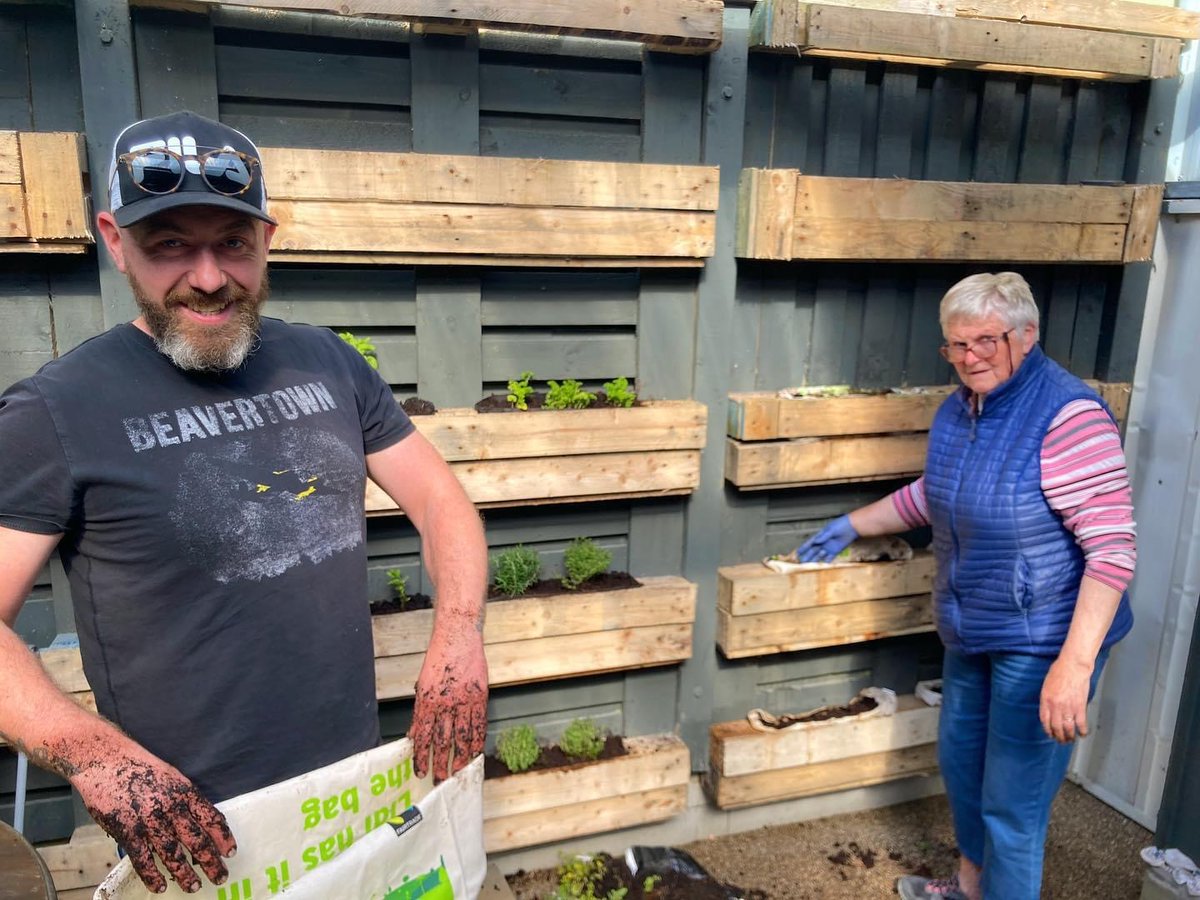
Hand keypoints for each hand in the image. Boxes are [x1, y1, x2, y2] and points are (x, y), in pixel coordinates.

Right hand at [68, 741, 234, 892]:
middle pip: (197, 841)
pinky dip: (152, 876)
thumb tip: (197, 822)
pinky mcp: (127, 831)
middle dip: (211, 862)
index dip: (223, 837)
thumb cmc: (140, 767)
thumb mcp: (171, 777)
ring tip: (195, 886)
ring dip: (186, 874)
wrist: (106, 761)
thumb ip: (184, 799)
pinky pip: (143, 859)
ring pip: (173, 854)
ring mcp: (149, 821)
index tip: (231, 852)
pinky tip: (160, 886)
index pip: (211, 818)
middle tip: (221, 877)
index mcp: (185, 792)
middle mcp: (171, 808)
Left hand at [410, 628, 487, 781]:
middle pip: (442, 741)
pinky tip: (474, 753)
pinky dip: (477, 741)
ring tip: (457, 772)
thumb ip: (420, 712)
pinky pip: (479, 725)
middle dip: (440, 764)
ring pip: (462, 737)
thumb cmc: (438, 660)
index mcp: (427, 700)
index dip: (421, 757)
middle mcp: (445, 703)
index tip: (420, 772)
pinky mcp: (480, 696)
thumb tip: (415, 736)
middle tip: (439, 780)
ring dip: (460, 758)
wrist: (457, 637)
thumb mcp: (422, 685)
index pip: (423, 736)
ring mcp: (464, 700)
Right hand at [795, 514, 857, 561]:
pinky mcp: (836, 550)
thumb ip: (823, 537)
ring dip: (815, 560)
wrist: (852, 527)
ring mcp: (829, 547)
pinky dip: (826, 561)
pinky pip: (829, 557)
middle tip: (801, 562)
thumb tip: (816, 541)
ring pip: (820, 555)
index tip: (798, 553)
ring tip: (809, 566)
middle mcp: (823, 542)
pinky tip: (822, 566)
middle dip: (807, 556)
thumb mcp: (831, 530)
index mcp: (820, 536)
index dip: (804, 548)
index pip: (810, 543)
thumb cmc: (841, 525)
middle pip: (813, 551)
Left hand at [1040, 655, 1093, 743]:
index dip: (1048, 730)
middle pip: (1056, 727)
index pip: (1044, 720)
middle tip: (1061, 741)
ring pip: (1068, 728)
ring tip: (1070, 740)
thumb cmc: (1059, 672)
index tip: (1050, 734)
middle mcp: (1055, 706)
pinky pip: (1081, 723)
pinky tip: (1083, 734)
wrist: (1073, 666)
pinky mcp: (1080, 706)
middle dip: (1059, 736)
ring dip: (1069, 736)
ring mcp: (1068, 707)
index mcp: (1045, 700)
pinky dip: (1082, 731)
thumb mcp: (1047, 685)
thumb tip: (1050, 710)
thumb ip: (1047, 699)